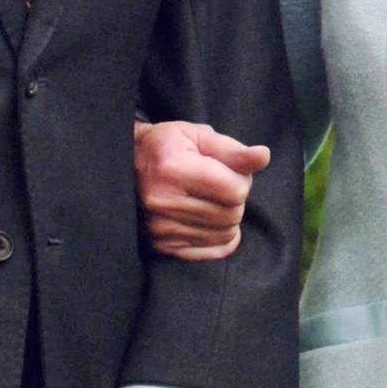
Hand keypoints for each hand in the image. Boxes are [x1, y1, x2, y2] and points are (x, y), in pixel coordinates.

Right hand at [133, 120, 269, 260]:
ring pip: (225, 234)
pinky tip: (210, 220)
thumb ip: (232, 150)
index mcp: (174, 169)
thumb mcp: (197, 136)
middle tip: (219, 184)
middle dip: (235, 198)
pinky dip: (219, 238)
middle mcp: (164, 202)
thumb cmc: (166, 146)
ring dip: (228, 217)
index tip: (228, 169)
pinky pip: (210, 251)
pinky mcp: (161, 245)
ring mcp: (160, 228)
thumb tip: (263, 156)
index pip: (236, 189)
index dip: (242, 178)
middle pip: (232, 213)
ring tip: (211, 199)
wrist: (123, 166)